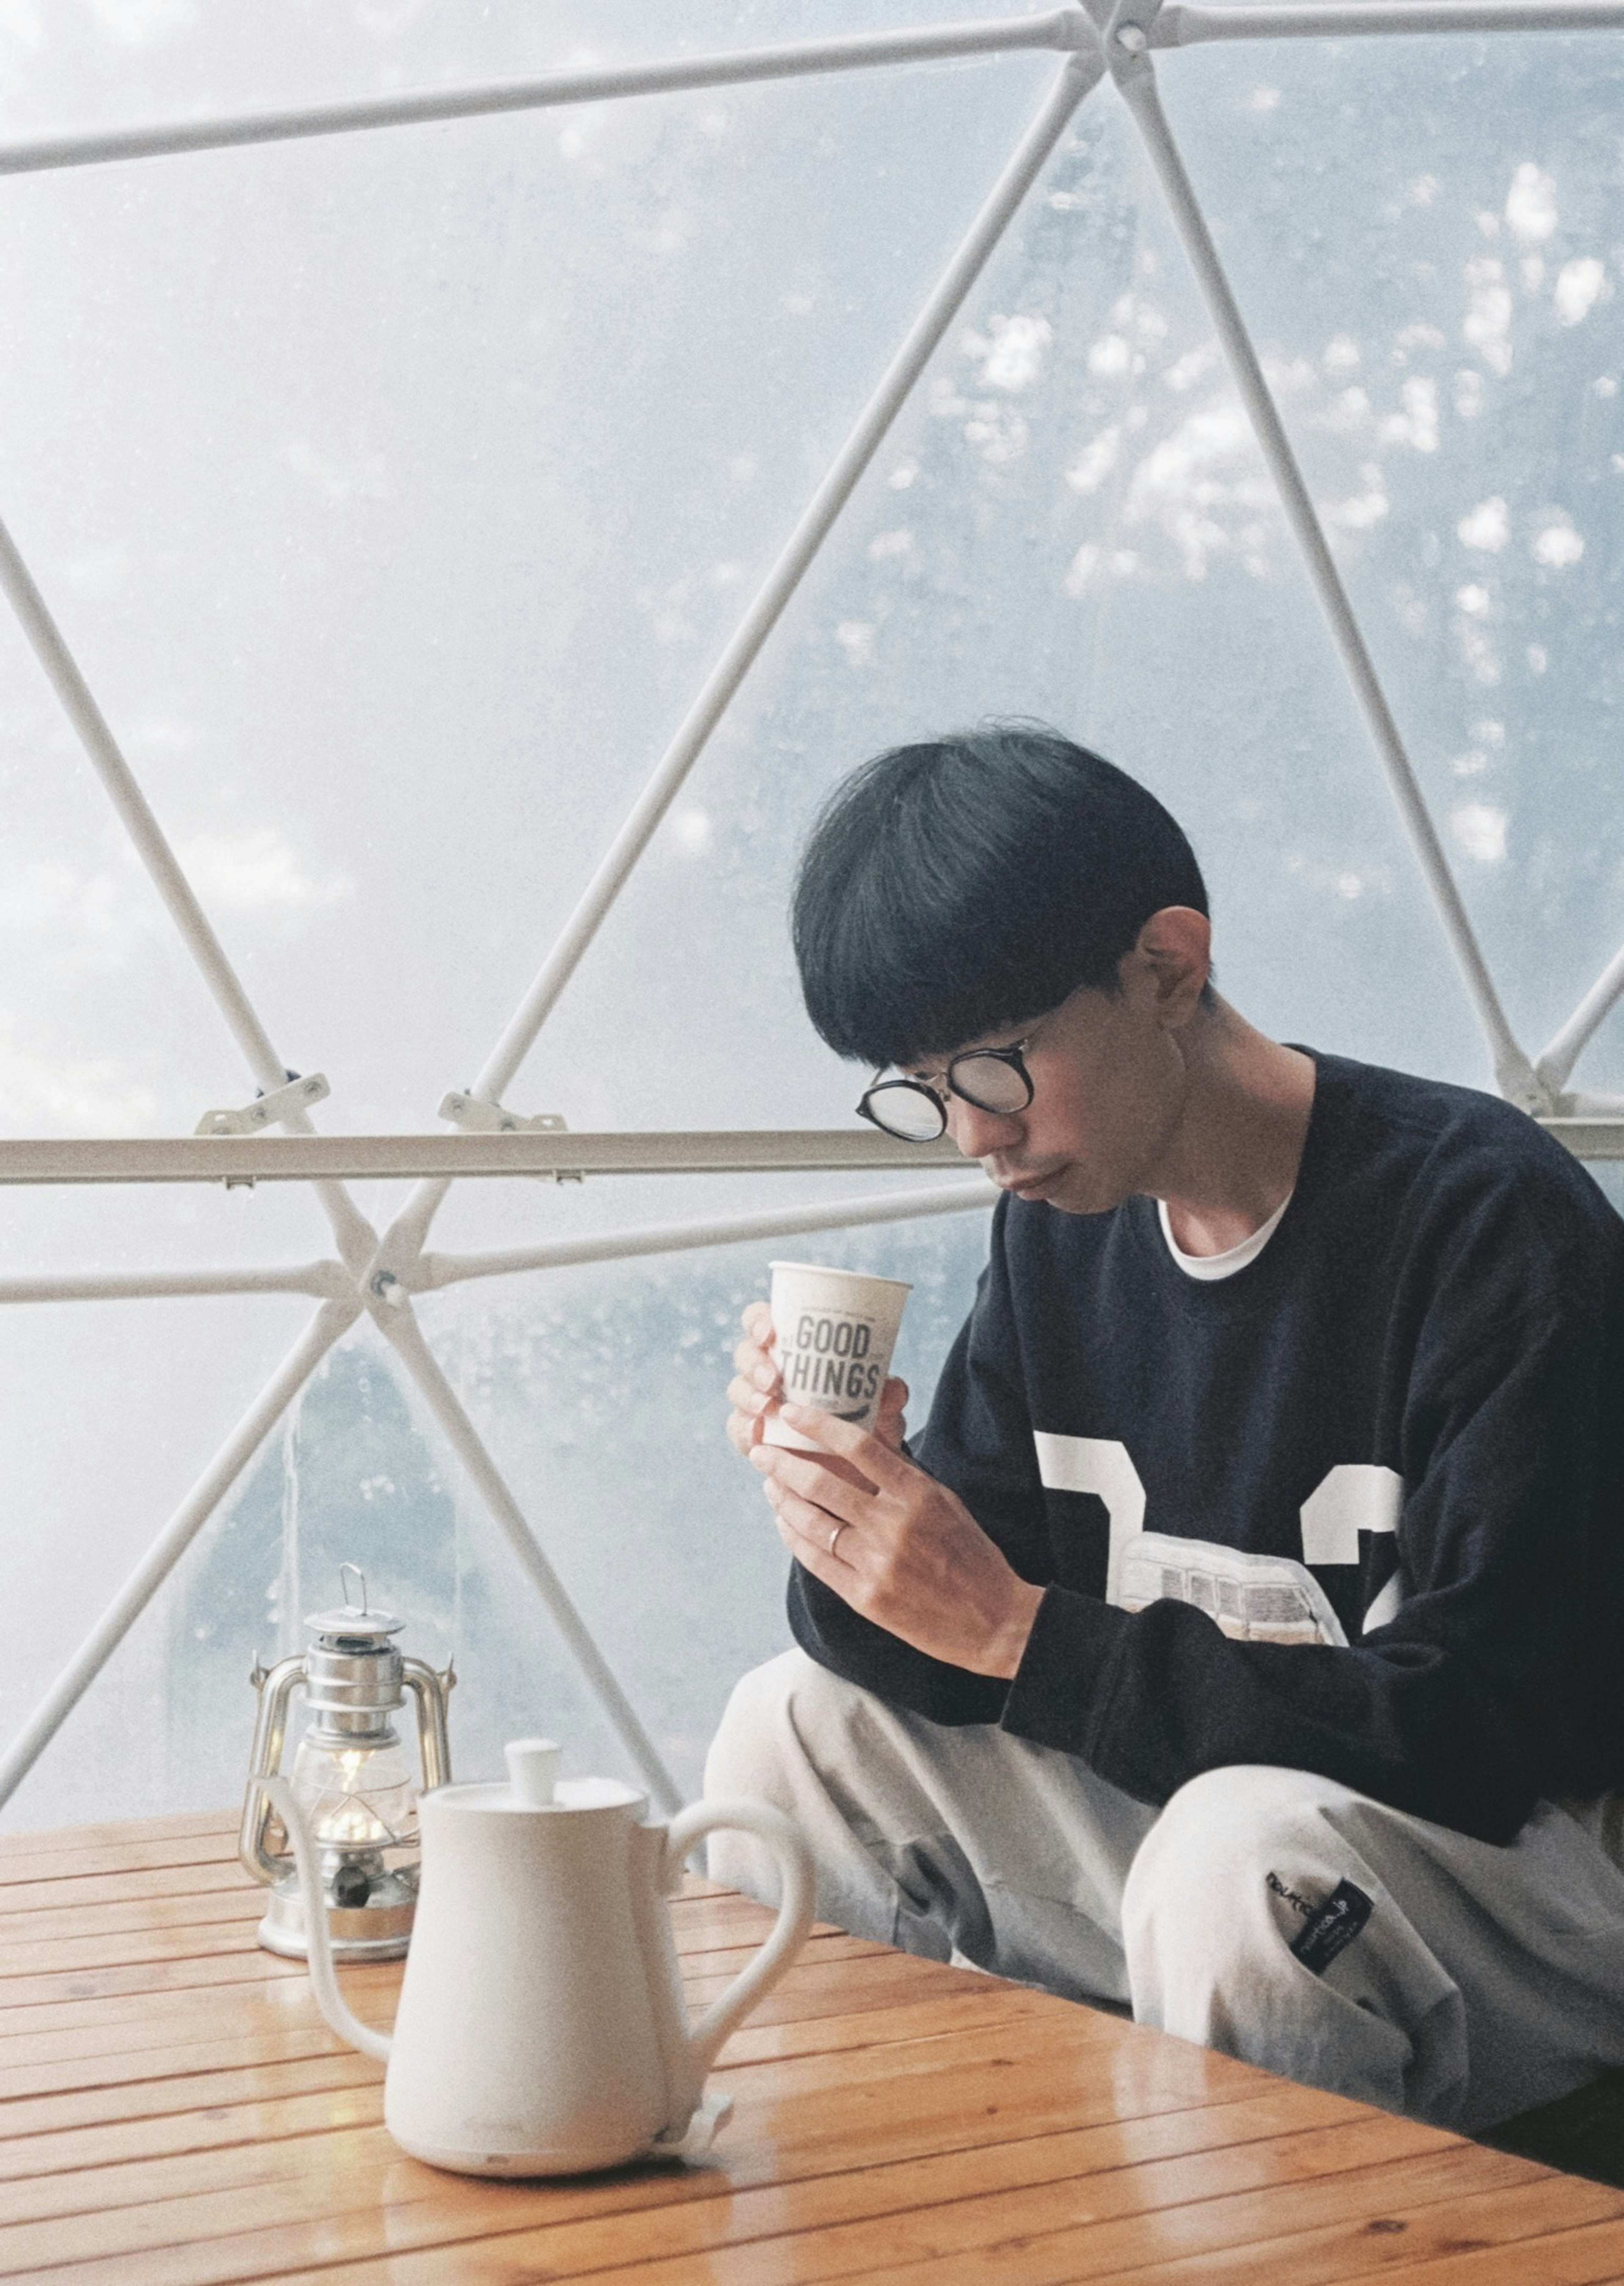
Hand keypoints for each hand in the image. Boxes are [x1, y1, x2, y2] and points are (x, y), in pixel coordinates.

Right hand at [726, 1301, 907, 1459]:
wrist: (859, 1464)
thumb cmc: (866, 1419)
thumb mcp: (882, 1406)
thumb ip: (889, 1394)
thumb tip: (894, 1389)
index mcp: (792, 1348)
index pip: (762, 1322)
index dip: (758, 1322)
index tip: (771, 1333)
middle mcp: (769, 1371)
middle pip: (745, 1354)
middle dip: (754, 1363)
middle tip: (774, 1379)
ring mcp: (758, 1403)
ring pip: (738, 1390)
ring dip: (748, 1396)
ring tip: (767, 1407)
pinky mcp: (755, 1436)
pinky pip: (739, 1430)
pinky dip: (745, 1431)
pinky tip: (758, 1435)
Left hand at [748, 1400, 1043, 1678]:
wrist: (993, 1621)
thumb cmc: (970, 1554)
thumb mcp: (944, 1502)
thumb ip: (903, 1473)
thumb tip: (867, 1436)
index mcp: (918, 1494)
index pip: (859, 1446)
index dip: (819, 1426)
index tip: (793, 1412)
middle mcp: (893, 1524)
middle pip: (822, 1483)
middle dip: (783, 1463)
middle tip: (762, 1451)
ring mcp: (876, 1563)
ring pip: (812, 1522)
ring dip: (783, 1499)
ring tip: (771, 1484)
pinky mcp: (865, 1597)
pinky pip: (816, 1561)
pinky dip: (795, 1537)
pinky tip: (785, 1521)